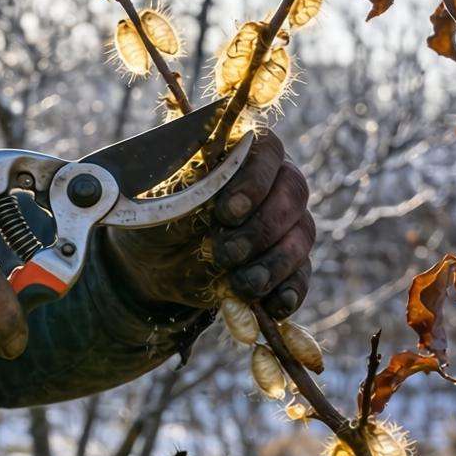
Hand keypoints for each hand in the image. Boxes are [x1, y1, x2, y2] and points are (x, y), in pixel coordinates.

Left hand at [104, 131, 314, 316]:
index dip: (254, 179)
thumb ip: (181, 189)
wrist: (153, 264)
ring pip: (301, 234)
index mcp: (241, 153)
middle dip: (261, 228)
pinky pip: (302, 274)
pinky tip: (273, 305)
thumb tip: (200, 181)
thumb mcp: (156, 203)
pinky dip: (290, 291)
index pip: (266, 150)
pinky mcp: (288, 262)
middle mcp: (273, 181)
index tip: (227, 211)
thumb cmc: (156, 219)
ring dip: (274, 263)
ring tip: (241, 284)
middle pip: (293, 191)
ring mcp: (286, 223)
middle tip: (226, 253)